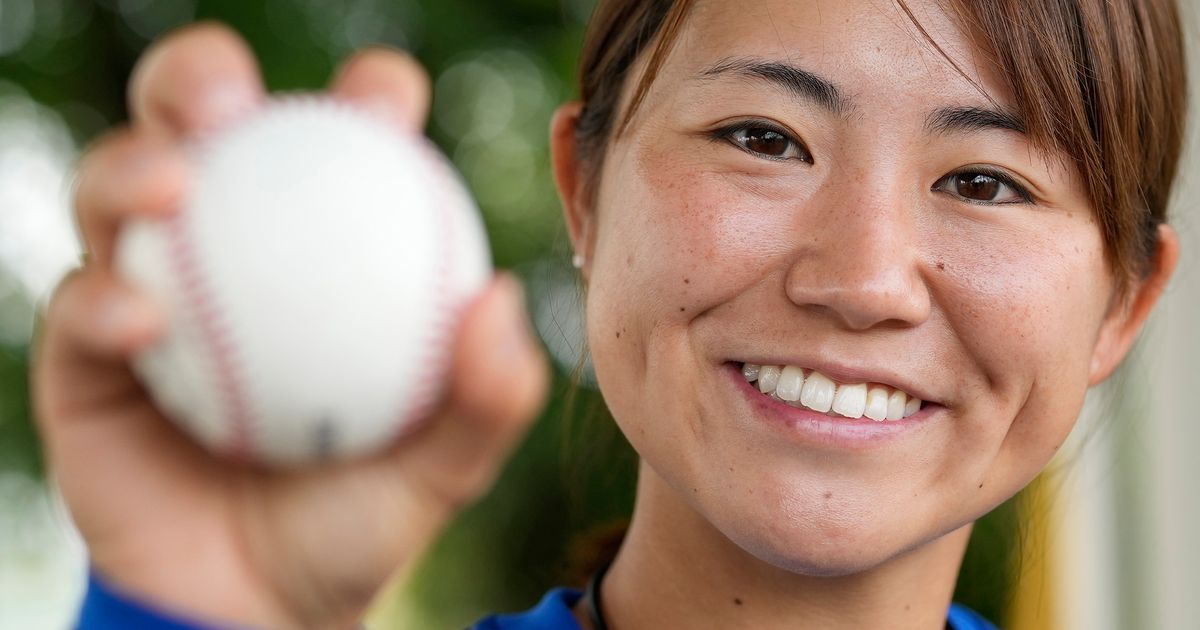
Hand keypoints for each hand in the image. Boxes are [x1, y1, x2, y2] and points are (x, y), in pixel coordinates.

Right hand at [31, 22, 547, 628]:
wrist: (259, 607)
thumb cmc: (358, 519)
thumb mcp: (443, 467)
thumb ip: (486, 396)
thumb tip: (500, 300)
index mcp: (322, 253)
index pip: (338, 150)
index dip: (361, 97)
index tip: (384, 99)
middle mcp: (231, 252)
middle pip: (205, 131)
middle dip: (201, 78)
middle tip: (229, 95)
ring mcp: (151, 291)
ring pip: (118, 193)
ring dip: (131, 167)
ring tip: (173, 184)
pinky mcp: (85, 355)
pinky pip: (80, 306)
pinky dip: (105, 301)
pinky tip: (144, 320)